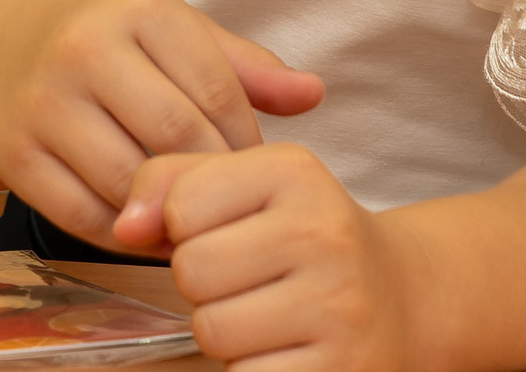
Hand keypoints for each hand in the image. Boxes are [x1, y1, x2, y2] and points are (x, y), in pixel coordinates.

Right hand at [0, 0, 322, 251]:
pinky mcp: (12, 154)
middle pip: (175, 138)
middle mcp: (84, 50)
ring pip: (128, 182)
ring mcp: (42, 104)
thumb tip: (313, 95)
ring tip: (193, 222)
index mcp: (139, 10)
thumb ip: (243, 65)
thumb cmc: (101, 31)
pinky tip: (144, 226)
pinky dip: (122, 233)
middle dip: (211, 181)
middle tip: (229, 205)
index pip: (216, 92)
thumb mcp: (172, 27)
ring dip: (169, 214)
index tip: (252, 169)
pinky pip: (81, 215)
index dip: (244, 144)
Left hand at [115, 144, 417, 370]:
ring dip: (225, 331)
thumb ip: (172, 182)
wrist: (401, 297)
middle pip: (193, 270)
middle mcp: (324, 232)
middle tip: (246, 282)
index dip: (187, 229)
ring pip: (213, 329)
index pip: (182, 205)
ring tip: (264, 315)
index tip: (228, 232)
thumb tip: (124, 228)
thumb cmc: (302, 239)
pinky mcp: (340, 370)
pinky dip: (251, 369)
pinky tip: (283, 349)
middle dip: (204, 285)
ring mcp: (338, 306)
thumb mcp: (248, 186)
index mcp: (295, 172)